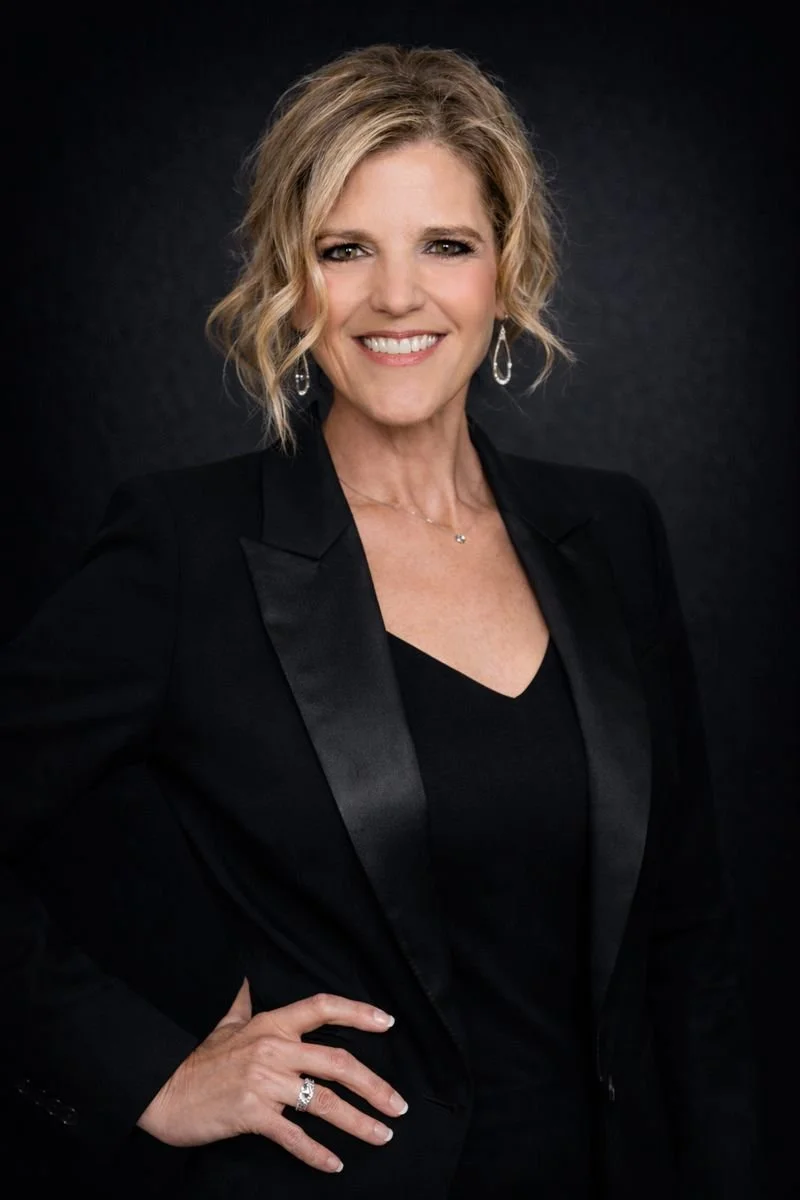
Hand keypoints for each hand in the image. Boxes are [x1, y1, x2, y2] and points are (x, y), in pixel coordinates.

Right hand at [136, 978, 406, 1173]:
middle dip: (374, 1085)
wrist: (161, 1089)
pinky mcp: (252, 1114)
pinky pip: (294, 1135)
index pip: (323, 1007)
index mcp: (272, 1023)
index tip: (388, 1022)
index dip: (358, 1012)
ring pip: (324, 1101)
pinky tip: (335, 1163)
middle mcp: (274, 1048)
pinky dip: (317, 1153)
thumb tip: (248, 981)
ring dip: (359, 1122)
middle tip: (399, 1104)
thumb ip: (244, 1004)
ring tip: (383, 1135)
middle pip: (337, 1062)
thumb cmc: (195, 1058)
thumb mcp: (224, 1023)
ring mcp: (264, 1082)